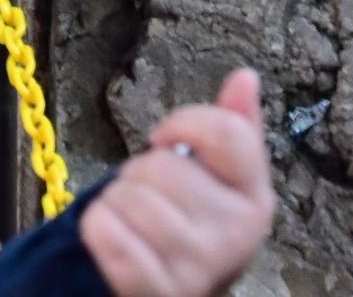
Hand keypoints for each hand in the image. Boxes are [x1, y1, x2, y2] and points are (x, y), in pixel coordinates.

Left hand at [80, 71, 274, 296]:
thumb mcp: (216, 181)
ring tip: (133, 227)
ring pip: (129, 197)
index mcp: (254, 199)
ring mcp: (198, 267)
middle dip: (139, 176)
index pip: (227, 132)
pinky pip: (107, 234)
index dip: (184, 124)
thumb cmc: (184, 230)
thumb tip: (247, 77)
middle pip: (162, 165)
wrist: (163, 292)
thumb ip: (232, 129)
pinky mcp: (157, 290)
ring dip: (116, 204)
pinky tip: (114, 242)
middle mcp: (236, 235)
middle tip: (149, 203)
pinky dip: (98, 231)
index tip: (165, 140)